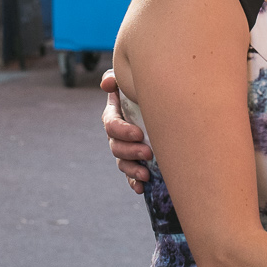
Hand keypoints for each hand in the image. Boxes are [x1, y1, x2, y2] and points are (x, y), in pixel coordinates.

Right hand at [101, 70, 152, 193]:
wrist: (160, 105)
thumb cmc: (141, 91)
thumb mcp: (128, 82)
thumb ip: (115, 79)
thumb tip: (107, 84)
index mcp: (114, 115)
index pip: (111, 125)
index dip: (122, 131)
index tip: (139, 134)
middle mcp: (117, 135)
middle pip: (116, 147)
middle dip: (131, 151)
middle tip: (148, 153)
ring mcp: (124, 150)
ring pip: (122, 163)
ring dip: (132, 169)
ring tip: (146, 173)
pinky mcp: (134, 162)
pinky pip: (130, 176)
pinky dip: (134, 182)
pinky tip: (141, 188)